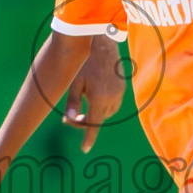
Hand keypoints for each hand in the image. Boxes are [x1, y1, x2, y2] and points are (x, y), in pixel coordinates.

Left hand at [63, 35, 125, 152]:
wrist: (102, 43)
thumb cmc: (84, 62)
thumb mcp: (74, 82)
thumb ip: (72, 103)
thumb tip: (69, 120)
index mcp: (98, 99)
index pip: (93, 125)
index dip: (88, 138)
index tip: (85, 149)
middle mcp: (112, 98)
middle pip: (99, 119)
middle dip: (85, 121)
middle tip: (69, 117)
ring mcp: (119, 93)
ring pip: (107, 112)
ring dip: (95, 113)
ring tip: (82, 102)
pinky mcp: (122, 87)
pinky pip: (113, 103)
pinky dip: (103, 105)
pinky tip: (93, 94)